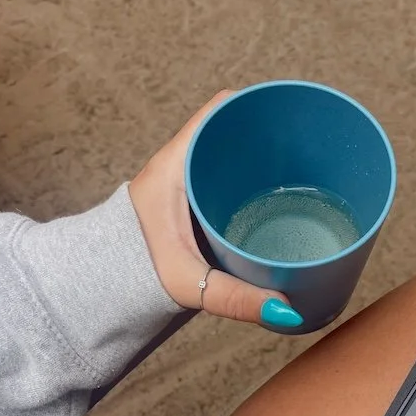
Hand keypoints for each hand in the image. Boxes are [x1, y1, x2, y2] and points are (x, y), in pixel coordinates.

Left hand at [129, 91, 301, 326]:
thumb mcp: (188, 283)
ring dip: (264, 160)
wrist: (105, 284)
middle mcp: (182, 163)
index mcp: (176, 164)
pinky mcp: (193, 200)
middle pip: (233, 129)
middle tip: (309, 152)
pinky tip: (279, 200)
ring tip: (304, 172)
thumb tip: (287, 309)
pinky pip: (228, 177)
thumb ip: (235, 297)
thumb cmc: (136, 273)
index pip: (219, 111)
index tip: (292, 117)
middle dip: (271, 136)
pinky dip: (253, 182)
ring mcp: (187, 179)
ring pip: (232, 153)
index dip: (256, 106)